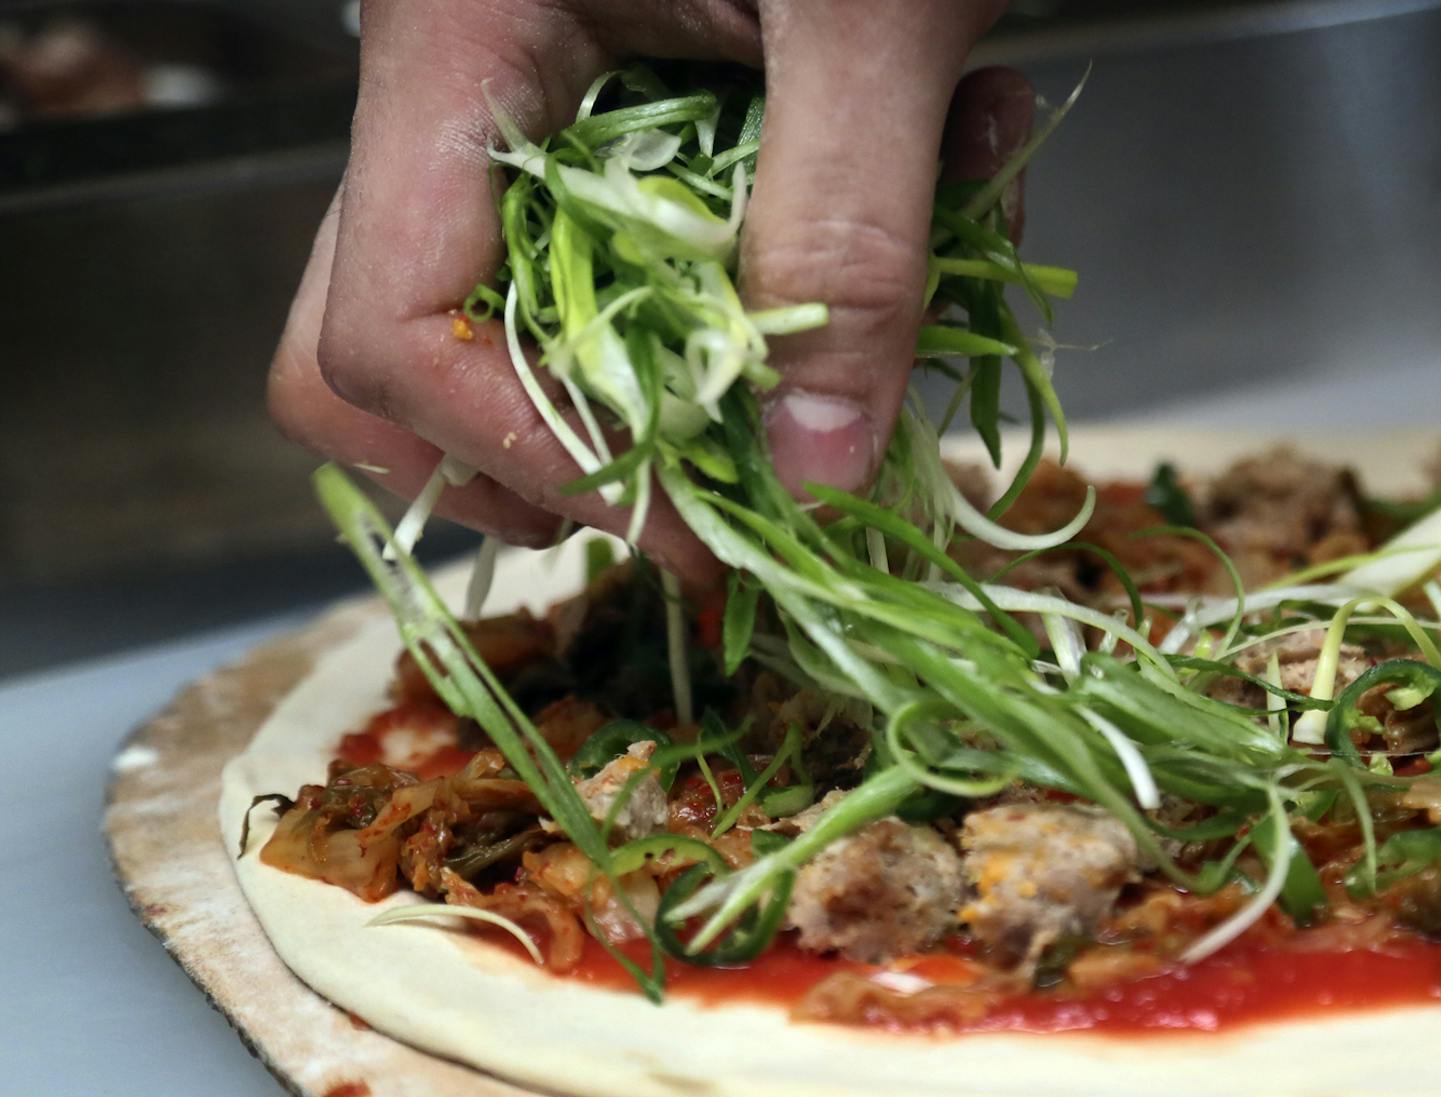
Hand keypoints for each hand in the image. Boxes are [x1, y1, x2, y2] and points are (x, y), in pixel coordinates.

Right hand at [268, 0, 1026, 582]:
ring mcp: (518, 113)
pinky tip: (878, 263)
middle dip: (528, 460)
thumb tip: (819, 467)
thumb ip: (856, 233)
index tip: (684, 518)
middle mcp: (457, 89)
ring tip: (780, 399)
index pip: (387, 324)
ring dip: (637, 395)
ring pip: (485, 321)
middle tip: (678, 503)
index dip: (526, 455)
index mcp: (465, 41)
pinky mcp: (603, 123)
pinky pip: (609, 263)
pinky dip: (736, 304)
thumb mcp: (876, 25)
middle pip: (378, 348)